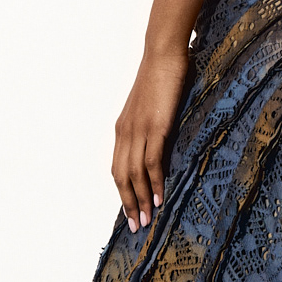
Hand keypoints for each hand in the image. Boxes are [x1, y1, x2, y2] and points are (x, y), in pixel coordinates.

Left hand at [112, 45, 188, 231]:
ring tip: (148, 219)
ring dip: (140, 199)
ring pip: (134, 173)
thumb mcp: (151, 108)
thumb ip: (151, 128)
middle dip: (128, 203)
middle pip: (121, 176)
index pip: (118, 168)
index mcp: (122, 129)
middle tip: (137, 226)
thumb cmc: (161, 78)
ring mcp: (139, 130)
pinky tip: (158, 197)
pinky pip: (151, 161)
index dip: (123, 193)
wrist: (163, 55)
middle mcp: (125, 132)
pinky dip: (154, 182)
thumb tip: (160, 146)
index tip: (130, 212)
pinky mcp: (155, 127)